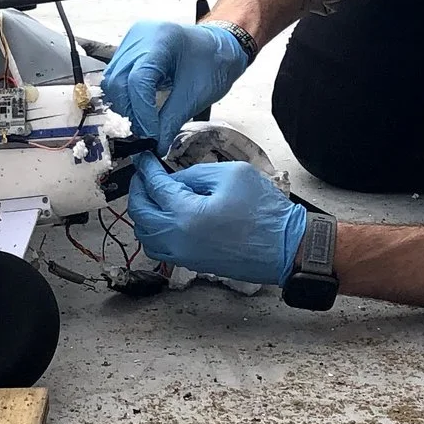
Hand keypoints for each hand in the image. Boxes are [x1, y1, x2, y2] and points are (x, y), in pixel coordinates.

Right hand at [101, 20, 250, 141]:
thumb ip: (172, 120)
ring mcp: (132, 41)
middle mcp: (141, 35)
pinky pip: (117, 77)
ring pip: (112, 81)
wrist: (220, 45)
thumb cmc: (215, 61)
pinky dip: (126, 98)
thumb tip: (156, 145)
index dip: (142, 112)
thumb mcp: (197, 94)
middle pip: (118, 81)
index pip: (138, 80)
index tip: (152, 135)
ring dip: (124, 108)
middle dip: (130, 113)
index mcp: (163, 39)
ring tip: (143, 125)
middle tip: (146, 135)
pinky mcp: (129, 50)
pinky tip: (139, 111)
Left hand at [122, 157, 307, 286]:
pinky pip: (159, 248)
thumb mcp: (231, 175)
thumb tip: (174, 179)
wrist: (285, 247)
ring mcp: (183, 255)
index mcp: (186, 214)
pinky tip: (165, 218)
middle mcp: (178, 239)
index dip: (146, 170)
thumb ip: (196, 174)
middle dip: (138, 191)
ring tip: (154, 197)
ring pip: (146, 235)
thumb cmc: (264, 212)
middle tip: (145, 177)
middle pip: (140, 213)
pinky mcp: (191, 263)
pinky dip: (154, 232)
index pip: (153, 188)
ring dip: (144, 214)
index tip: (144, 160)